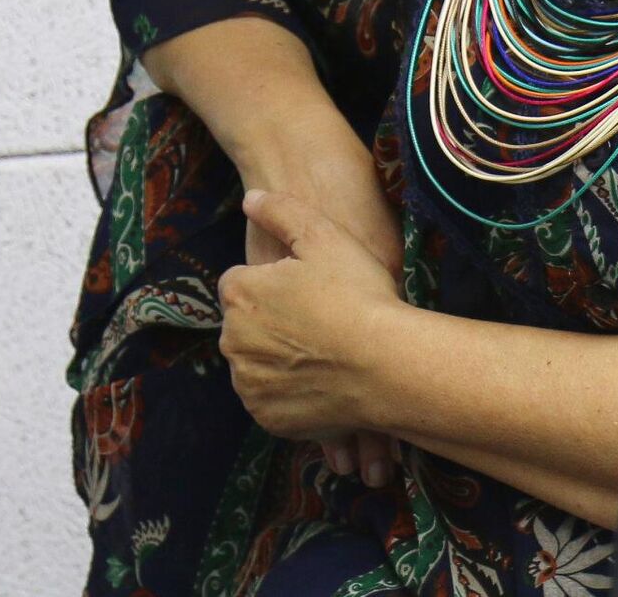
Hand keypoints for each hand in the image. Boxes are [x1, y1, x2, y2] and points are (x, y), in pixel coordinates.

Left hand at [239, 121, 403, 485]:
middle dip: (273, 318)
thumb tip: (251, 197)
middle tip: (321, 313)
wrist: (384, 365)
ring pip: (258, 361)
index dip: (273, 279)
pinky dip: (291, 389)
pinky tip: (325, 374)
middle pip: (247, 323)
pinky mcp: (268, 418)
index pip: (239, 280)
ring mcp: (249, 385)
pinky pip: (273, 397)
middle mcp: (233, 342)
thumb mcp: (324, 235)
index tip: (306, 284)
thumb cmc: (356, 294)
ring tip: (326, 345)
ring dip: (279, 354)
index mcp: (241, 295)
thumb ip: (281, 210)